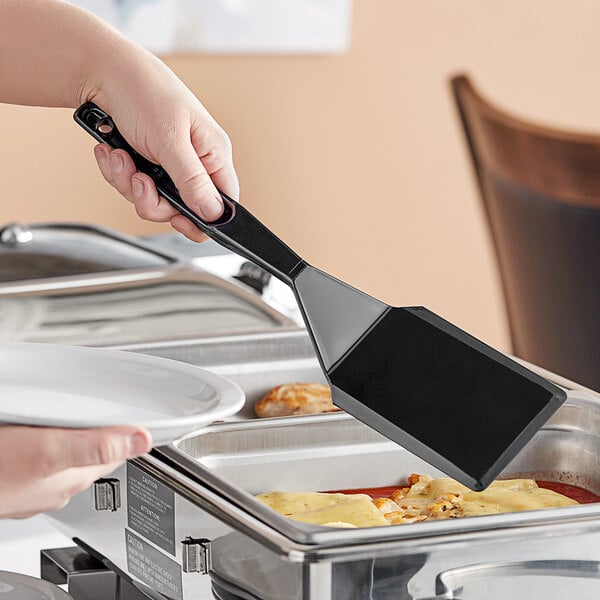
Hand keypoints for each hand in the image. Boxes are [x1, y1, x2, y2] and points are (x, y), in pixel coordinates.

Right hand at [0, 425, 151, 518]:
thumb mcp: (47, 451)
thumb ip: (95, 445)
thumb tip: (141, 439)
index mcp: (71, 478)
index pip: (117, 453)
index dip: (129, 431)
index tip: (138, 412)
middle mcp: (54, 486)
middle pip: (94, 453)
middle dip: (102, 429)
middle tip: (107, 406)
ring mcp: (30, 484)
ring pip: (66, 455)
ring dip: (74, 434)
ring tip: (77, 413)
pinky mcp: (9, 478)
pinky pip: (39, 457)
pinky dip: (46, 441)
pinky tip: (37, 429)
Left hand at [89, 43, 237, 241]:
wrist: (103, 71)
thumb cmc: (143, 91)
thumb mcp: (170, 140)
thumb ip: (192, 180)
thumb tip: (213, 214)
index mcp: (213, 155)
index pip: (223, 205)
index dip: (202, 220)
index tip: (177, 220)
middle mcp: (195, 163)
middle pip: (183, 210)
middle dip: (152, 200)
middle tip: (139, 180)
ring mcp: (170, 165)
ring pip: (154, 201)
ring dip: (129, 184)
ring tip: (120, 157)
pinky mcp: (147, 164)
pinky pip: (135, 188)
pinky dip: (119, 174)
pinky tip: (113, 153)